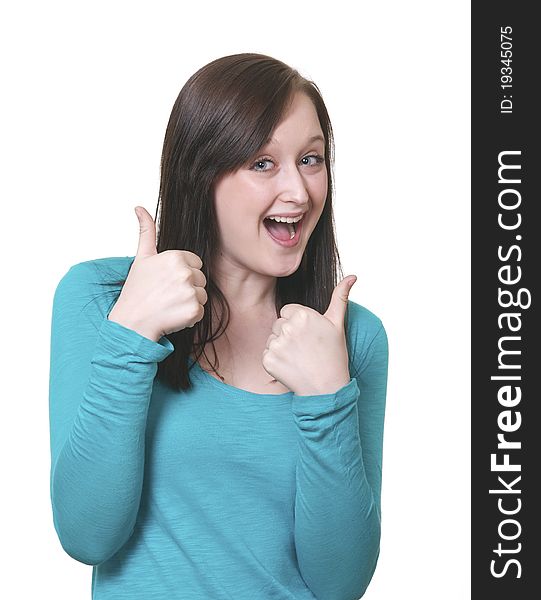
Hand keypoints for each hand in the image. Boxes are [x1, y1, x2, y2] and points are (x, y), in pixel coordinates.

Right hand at [107, 206, 207, 341]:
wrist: (131, 323)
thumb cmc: (136, 291)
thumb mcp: (141, 258)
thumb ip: (146, 231)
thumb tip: (139, 208)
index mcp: (175, 256)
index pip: (196, 264)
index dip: (182, 274)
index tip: (166, 282)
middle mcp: (185, 272)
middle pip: (200, 279)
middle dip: (187, 288)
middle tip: (166, 295)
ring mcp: (190, 292)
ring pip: (202, 295)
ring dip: (189, 302)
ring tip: (169, 305)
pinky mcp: (194, 310)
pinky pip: (201, 311)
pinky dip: (189, 316)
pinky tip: (173, 316)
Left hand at [262, 276, 356, 394]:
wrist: (327, 388)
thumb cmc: (334, 355)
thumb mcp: (338, 324)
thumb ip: (340, 297)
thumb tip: (352, 276)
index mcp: (302, 314)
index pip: (288, 311)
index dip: (298, 323)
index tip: (310, 336)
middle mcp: (287, 327)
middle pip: (278, 323)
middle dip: (289, 334)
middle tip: (305, 348)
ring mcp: (276, 344)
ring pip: (272, 338)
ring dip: (281, 347)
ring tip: (299, 358)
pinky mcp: (267, 360)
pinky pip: (266, 354)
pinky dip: (275, 361)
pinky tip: (290, 366)